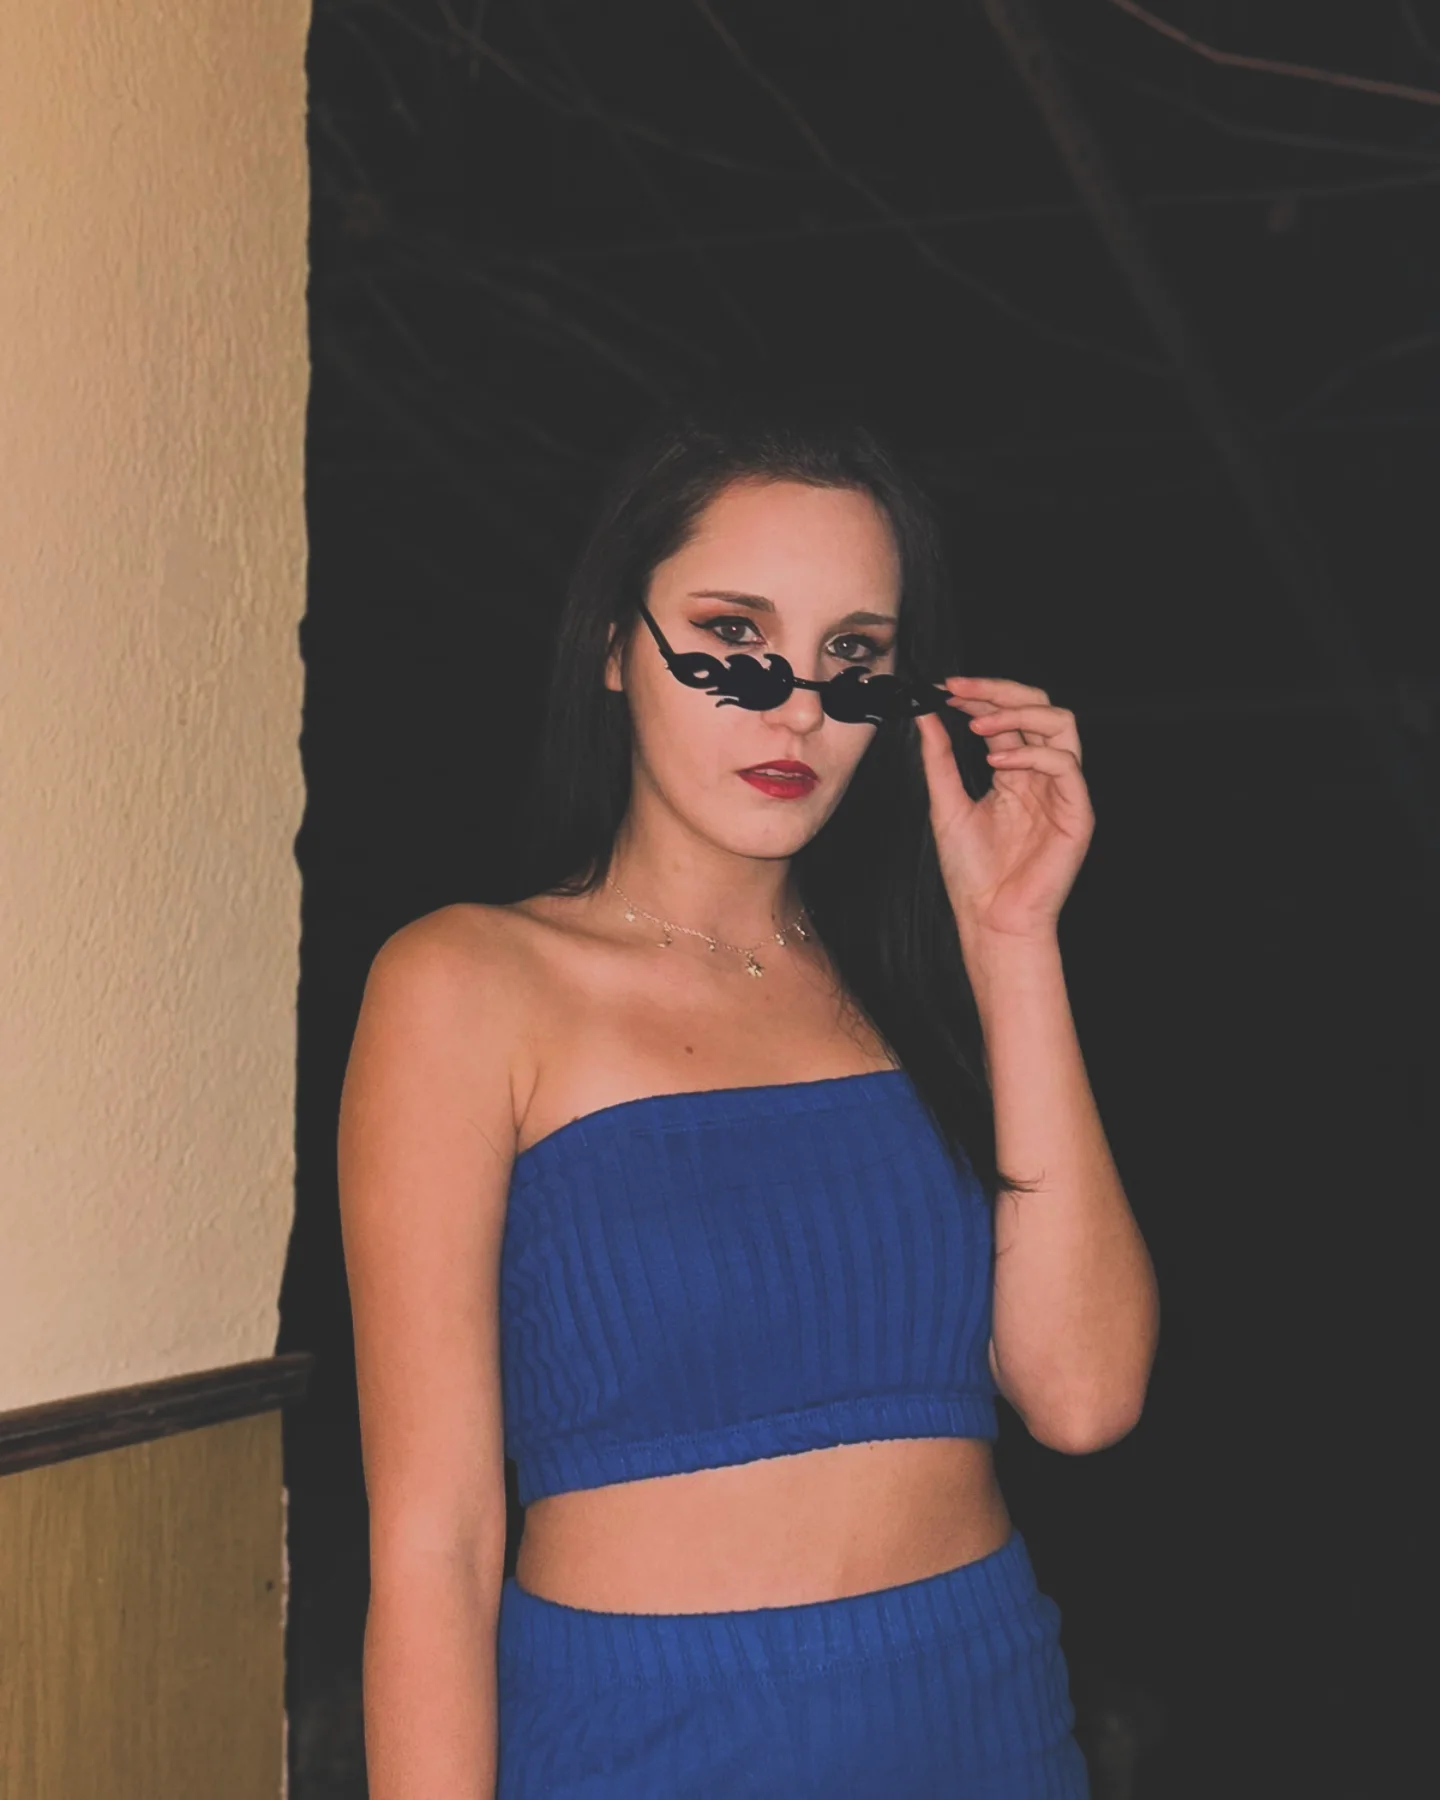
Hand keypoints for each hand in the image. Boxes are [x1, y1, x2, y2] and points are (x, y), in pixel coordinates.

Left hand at [913, 676, 1094, 941]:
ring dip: (1019, 714)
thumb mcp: (946, 804)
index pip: (1009, 715)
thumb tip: (924, 715)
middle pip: (1041, 707)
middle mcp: (1042, 775)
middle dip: (1001, 691)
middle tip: (960, 691)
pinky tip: (998, 760)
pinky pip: (1066, 765)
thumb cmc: (972, 873)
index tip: (945, 688)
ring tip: (978, 726)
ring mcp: (1062, 791)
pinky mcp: (1077, 813)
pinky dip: (1031, 753)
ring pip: (1063, 724)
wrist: (988, 919)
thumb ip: (939, 759)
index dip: (981, 695)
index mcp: (1016, 771)